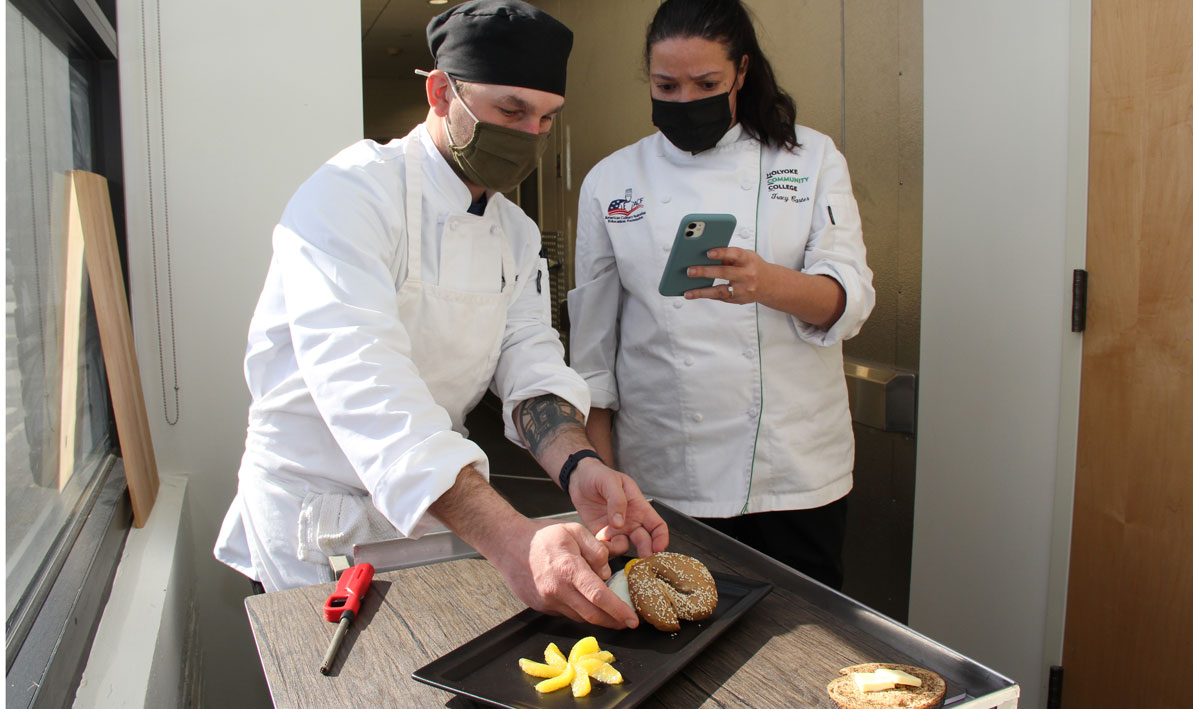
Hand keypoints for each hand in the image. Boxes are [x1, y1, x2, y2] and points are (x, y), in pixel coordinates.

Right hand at [492, 517, 639, 628]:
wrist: (508, 545)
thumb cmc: (542, 536)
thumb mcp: (574, 531)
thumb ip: (596, 550)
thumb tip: (606, 572)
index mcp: (568, 568)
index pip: (599, 596)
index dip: (618, 610)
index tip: (632, 619)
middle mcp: (558, 589)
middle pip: (592, 615)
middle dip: (613, 622)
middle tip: (627, 622)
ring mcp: (548, 601)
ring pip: (580, 617)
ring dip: (598, 618)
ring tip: (610, 612)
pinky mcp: (541, 607)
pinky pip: (567, 614)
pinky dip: (580, 611)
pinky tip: (585, 603)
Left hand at [570, 458, 668, 558]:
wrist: (578, 478)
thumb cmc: (599, 475)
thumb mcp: (610, 482)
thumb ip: (617, 501)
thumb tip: (620, 523)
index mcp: (639, 506)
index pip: (657, 525)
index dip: (661, 538)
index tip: (659, 549)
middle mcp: (630, 520)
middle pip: (644, 540)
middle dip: (645, 550)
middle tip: (643, 555)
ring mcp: (616, 529)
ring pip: (625, 546)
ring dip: (620, 549)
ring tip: (611, 544)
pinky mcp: (601, 534)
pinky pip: (607, 547)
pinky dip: (605, 549)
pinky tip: (600, 544)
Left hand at [683, 246, 775, 303]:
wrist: (770, 284)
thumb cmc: (752, 266)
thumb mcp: (745, 256)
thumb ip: (729, 256)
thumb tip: (704, 256)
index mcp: (748, 260)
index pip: (735, 254)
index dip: (722, 253)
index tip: (708, 252)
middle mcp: (748, 275)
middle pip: (725, 273)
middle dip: (705, 272)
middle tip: (689, 271)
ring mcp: (744, 290)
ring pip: (721, 291)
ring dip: (702, 292)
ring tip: (688, 292)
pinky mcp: (739, 300)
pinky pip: (720, 297)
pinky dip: (707, 295)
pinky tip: (695, 294)